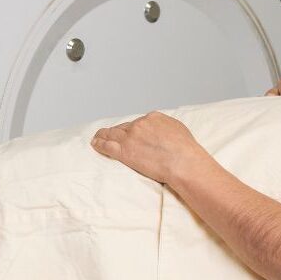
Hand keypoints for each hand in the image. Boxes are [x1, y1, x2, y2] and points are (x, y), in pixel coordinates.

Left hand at [90, 112, 208, 183]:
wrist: (183, 161)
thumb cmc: (186, 149)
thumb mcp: (179, 129)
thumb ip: (166, 127)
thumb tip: (163, 130)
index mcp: (153, 118)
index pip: (138, 122)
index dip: (132, 129)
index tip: (130, 133)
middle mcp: (140, 124)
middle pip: (123, 127)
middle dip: (117, 131)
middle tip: (109, 134)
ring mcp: (130, 137)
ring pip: (112, 134)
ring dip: (103, 135)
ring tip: (97, 137)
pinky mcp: (124, 151)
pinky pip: (107, 145)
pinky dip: (99, 144)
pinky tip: (95, 144)